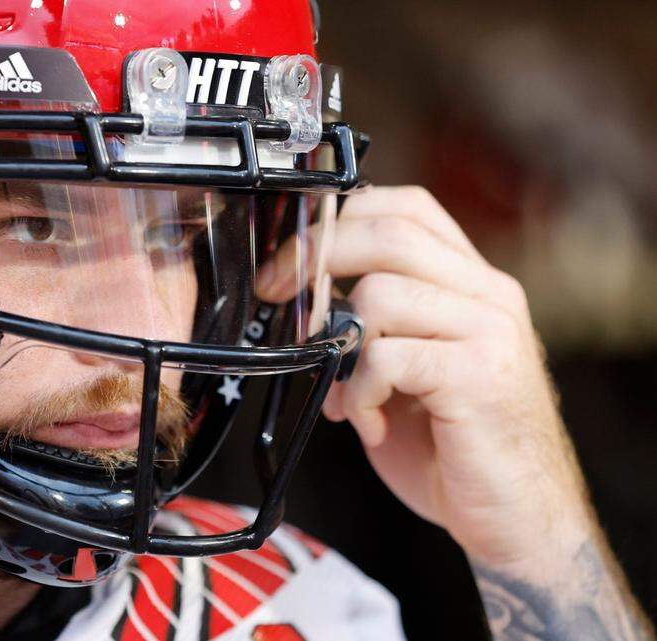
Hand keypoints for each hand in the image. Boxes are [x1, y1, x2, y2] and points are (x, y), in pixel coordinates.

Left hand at [258, 186, 592, 573]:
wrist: (516, 516)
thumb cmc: (453, 445)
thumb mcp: (407, 368)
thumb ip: (370, 324)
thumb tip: (298, 294)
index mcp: (471, 283)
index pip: (405, 208)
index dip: (337, 221)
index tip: (289, 261)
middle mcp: (489, 294)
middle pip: (388, 234)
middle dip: (315, 261)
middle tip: (278, 297)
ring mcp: (490, 331)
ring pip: (381, 294)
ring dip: (339, 346)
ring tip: (345, 394)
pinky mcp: (480, 376)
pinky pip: (386, 356)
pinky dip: (358, 390)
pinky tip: (369, 420)